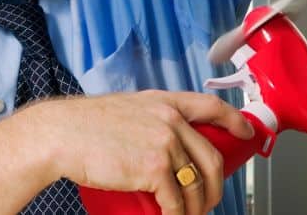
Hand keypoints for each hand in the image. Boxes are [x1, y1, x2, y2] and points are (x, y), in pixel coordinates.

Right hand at [20, 91, 253, 214]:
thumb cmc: (85, 125)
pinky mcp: (154, 168)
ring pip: (197, 183)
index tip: (245, 133)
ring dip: (198, 207)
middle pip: (212, 157)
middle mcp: (169, 119)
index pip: (211, 107)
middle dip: (216, 185)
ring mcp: (164, 143)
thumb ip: (149, 119)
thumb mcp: (127, 109)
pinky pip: (177, 200)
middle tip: (209, 199)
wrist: (61, 135)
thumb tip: (165, 142)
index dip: (234, 121)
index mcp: (164, 102)